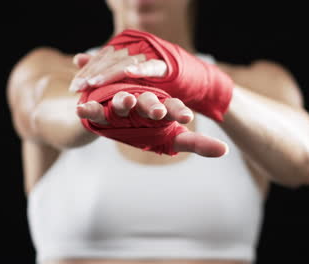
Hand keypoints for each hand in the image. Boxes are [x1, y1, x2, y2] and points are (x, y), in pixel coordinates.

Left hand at [69, 46, 167, 91]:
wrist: (180, 76)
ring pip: (126, 62)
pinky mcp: (163, 65)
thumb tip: (77, 59)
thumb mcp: (123, 76)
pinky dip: (140, 68)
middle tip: (81, 86)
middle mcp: (133, 51)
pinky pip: (151, 65)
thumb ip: (102, 66)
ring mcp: (148, 56)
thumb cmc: (147, 79)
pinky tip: (129, 73)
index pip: (101, 60)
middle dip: (94, 73)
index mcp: (122, 53)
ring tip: (95, 82)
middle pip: (109, 60)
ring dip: (111, 72)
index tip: (74, 87)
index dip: (87, 72)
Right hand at [70, 48, 228, 156]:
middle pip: (146, 101)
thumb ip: (197, 143)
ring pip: (120, 101)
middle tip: (158, 112)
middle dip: (152, 106)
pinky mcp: (98, 110)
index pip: (171, 106)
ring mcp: (117, 104)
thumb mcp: (171, 139)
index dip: (177, 111)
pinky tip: (82, 110)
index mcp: (159, 106)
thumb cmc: (147, 130)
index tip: (187, 117)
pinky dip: (88, 109)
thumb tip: (226, 150)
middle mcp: (139, 101)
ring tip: (125, 103)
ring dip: (122, 101)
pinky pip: (93, 109)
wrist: (115, 120)